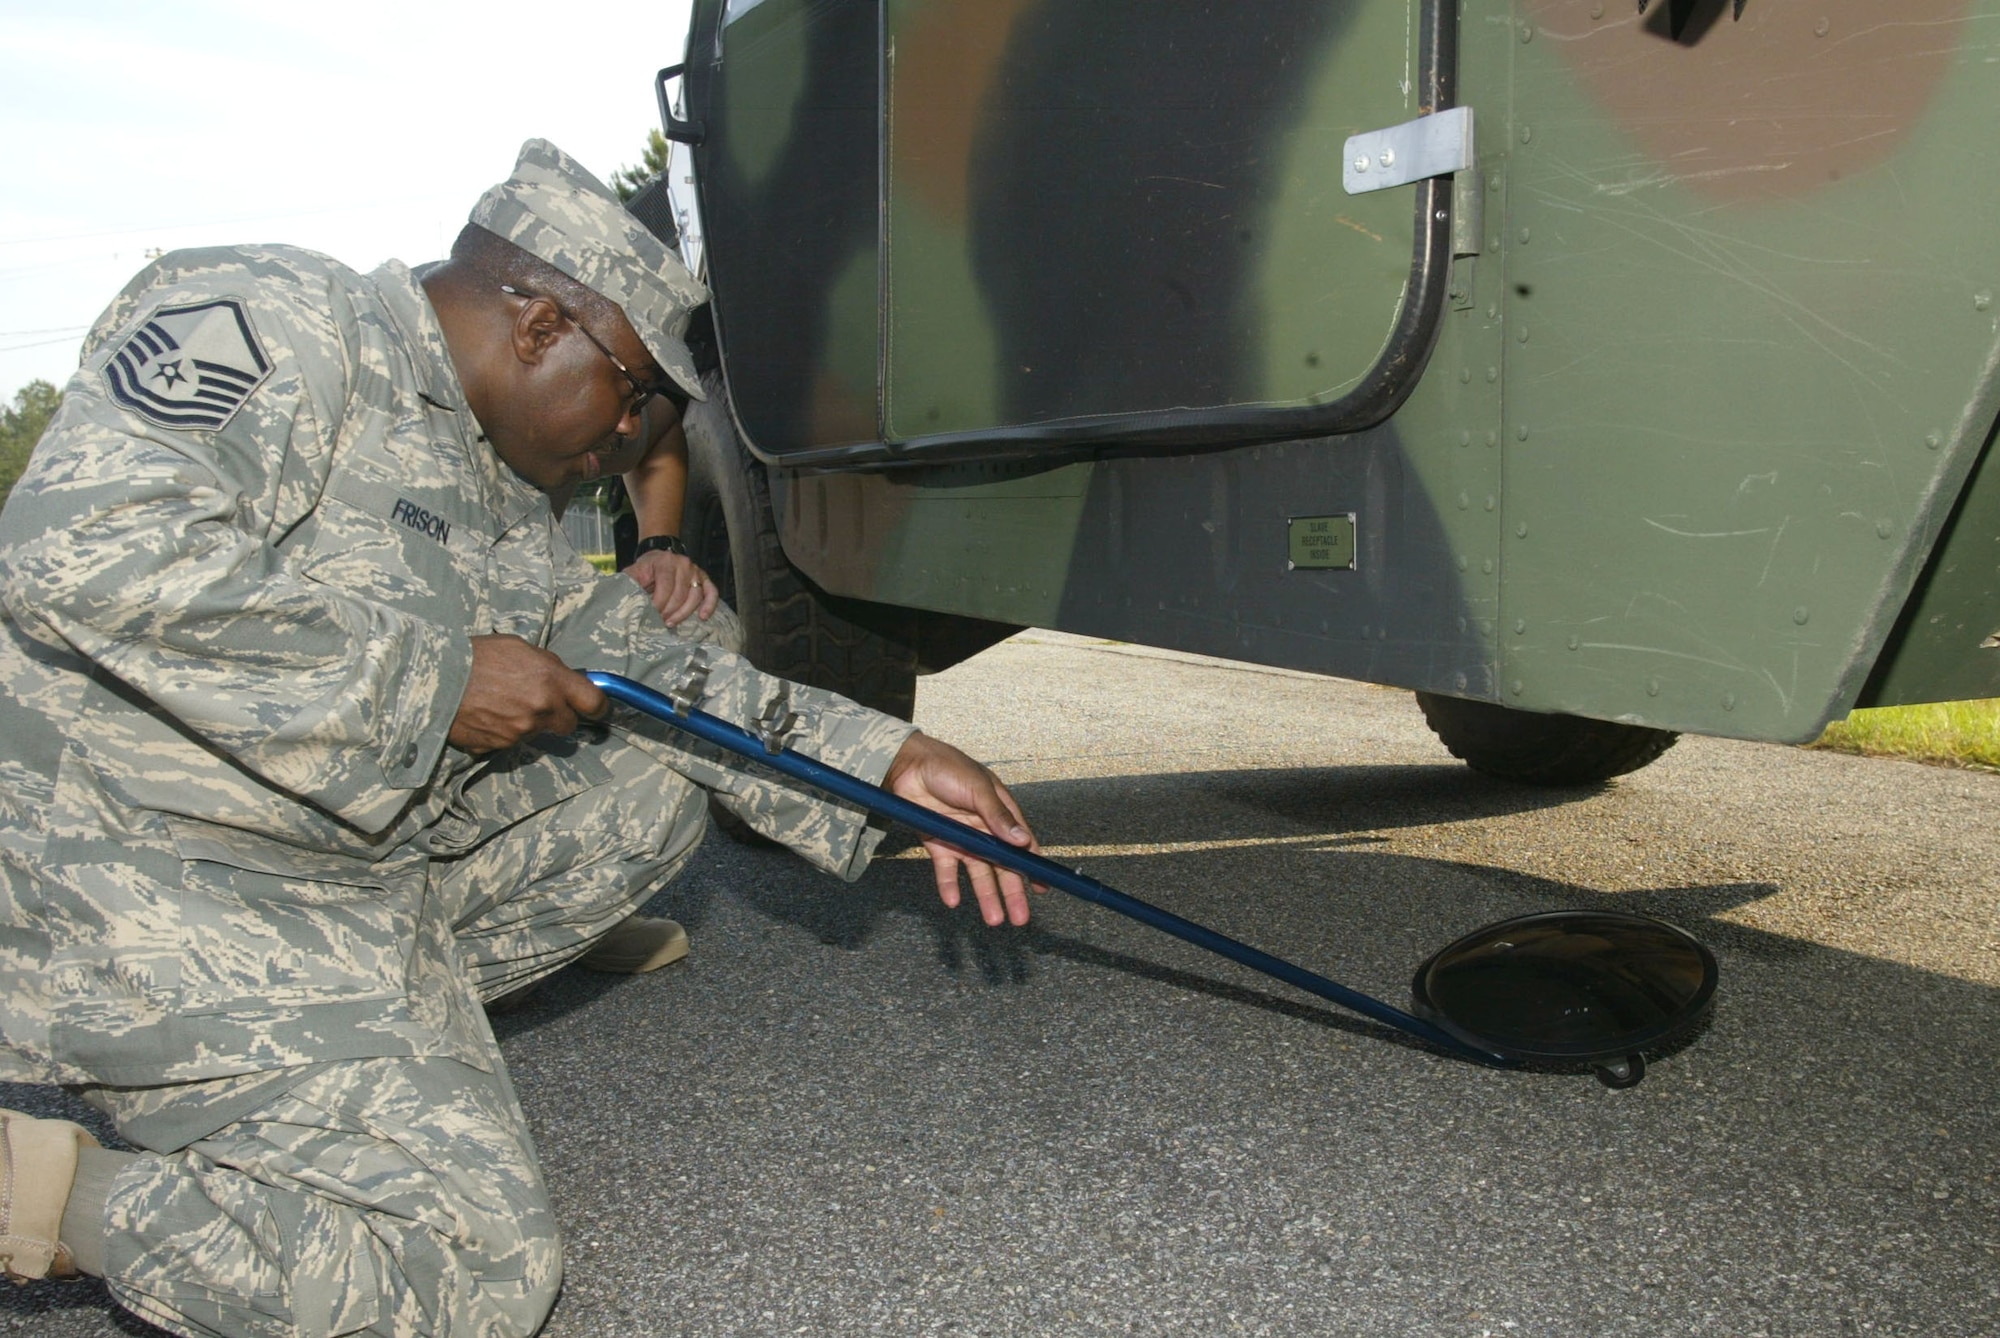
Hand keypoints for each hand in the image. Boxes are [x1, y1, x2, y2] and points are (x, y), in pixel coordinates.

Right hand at [449, 635, 605, 752]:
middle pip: (568, 725)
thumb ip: (548, 665)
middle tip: (540, 702)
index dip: (597, 706)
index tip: (595, 707)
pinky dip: (503, 732)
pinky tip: (487, 714)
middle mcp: (541, 710)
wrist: (434, 677)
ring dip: (528, 722)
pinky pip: (510, 742)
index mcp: (551, 680)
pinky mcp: (498, 747)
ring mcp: (520, 732)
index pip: (594, 703)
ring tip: (502, 703)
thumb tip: (564, 679)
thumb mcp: (519, 647)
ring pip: (537, 733)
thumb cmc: (476, 655)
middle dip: (558, 715)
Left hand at [626, 549, 719, 625]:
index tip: (650, 615)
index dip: (658, 603)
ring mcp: (696, 571)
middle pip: (680, 594)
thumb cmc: (646, 568)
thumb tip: (622, 600)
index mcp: (665, 561)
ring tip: (671, 623)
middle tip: (659, 622)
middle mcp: (684, 564)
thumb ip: (628, 584)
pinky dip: (709, 605)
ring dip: (683, 613)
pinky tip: (702, 617)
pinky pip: (712, 593)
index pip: (665, 586)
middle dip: (669, 611)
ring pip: (695, 597)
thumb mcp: (634, 572)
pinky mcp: (704, 579)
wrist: (660, 556)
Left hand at [884, 732, 1042, 926]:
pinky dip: (949, 885)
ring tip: (994, 920)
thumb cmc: (948, 767)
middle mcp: (984, 829)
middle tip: (1020, 918)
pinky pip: (946, 869)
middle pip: (1002, 866)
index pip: (1022, 845)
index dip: (1033, 867)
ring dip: (986, 896)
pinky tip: (953, 900)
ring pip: (977, 873)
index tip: (1042, 888)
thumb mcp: (978, 789)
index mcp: (1000, 812)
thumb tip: (1022, 841)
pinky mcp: (939, 843)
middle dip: (1012, 892)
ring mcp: (962, 838)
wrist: (907, 764)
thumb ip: (998, 816)